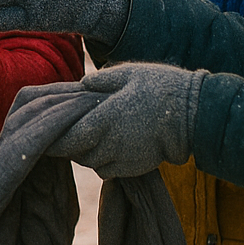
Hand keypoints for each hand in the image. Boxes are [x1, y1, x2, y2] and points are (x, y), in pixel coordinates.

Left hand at [44, 62, 204, 177]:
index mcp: (105, 119)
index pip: (68, 138)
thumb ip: (102, 80)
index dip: (55, 138)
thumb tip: (82, 84)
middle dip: (70, 144)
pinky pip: (108, 170)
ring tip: (91, 135)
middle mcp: (111, 143)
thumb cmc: (161, 88)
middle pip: (77, 153)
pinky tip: (109, 145)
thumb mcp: (129, 74)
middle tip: (70, 129)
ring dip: (86, 152)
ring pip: (91, 163)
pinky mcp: (135, 167)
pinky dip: (103, 161)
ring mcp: (124, 158)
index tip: (48, 131)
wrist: (195, 115)